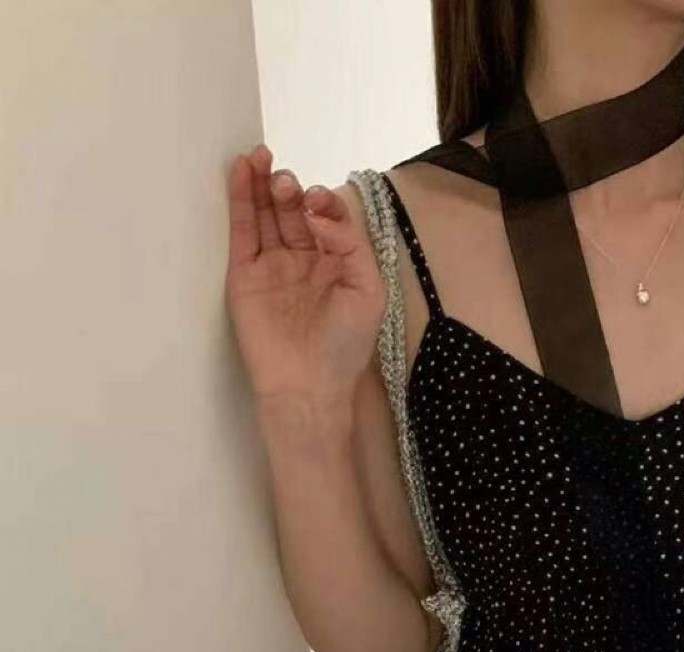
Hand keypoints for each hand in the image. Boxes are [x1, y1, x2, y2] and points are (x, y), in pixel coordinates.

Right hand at [225, 144, 386, 406]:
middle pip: (293, 211)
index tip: (317, 205)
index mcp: (337, 263)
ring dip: (262, 183)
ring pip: (266, 215)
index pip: (328, 218)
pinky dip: (240, 201)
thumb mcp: (367, 292)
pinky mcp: (245, 275)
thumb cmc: (344, 347)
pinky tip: (240, 172)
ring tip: (258, 156)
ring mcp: (273, 266)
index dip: (324, 203)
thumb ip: (351, 245)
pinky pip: (242, 231)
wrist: (307, 386)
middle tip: (285, 181)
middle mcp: (304, 260)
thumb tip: (318, 215)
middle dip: (290, 189)